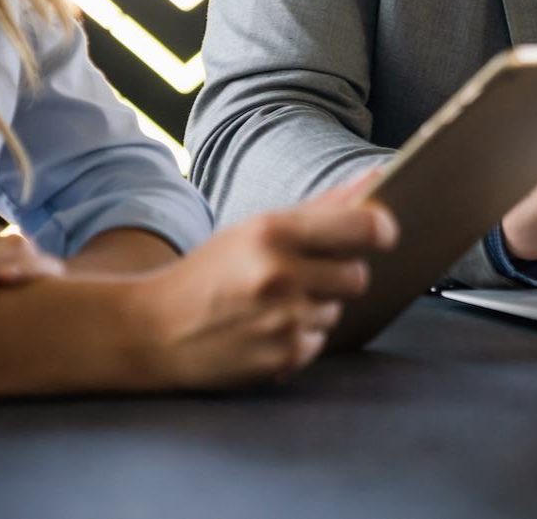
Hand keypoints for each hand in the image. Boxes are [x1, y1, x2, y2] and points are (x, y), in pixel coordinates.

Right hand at [122, 171, 398, 388]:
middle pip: (357, 275)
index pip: (362, 227)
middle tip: (304, 273)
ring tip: (272, 303)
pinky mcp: (282, 356)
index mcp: (273, 232)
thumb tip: (375, 179)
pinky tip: (265, 329)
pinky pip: (318, 342)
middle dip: (338, 274)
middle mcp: (280, 275)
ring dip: (315, 307)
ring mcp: (282, 319)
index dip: (382, 229)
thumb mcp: (254, 229)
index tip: (385, 232)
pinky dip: (299, 338)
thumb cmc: (209, 273)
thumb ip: (320, 208)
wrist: (151, 330)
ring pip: (336, 310)